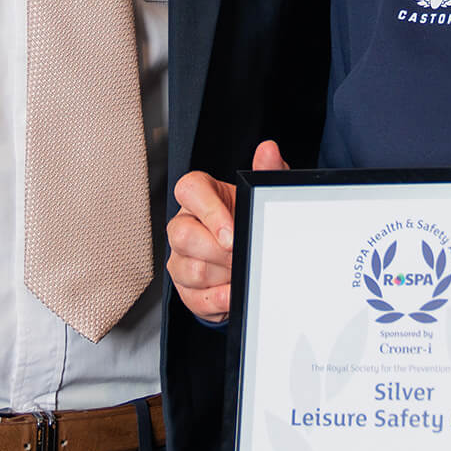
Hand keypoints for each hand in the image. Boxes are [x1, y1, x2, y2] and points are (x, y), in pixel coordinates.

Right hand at [165, 140, 287, 323]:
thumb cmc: (249, 221)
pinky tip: (234, 293)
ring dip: (221, 276)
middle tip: (242, 257)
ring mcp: (181, 258)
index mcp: (200, 197)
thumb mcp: (262, 197)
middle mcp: (185, 225)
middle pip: (181, 235)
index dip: (209, 212)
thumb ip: (267, 173)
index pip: (189, 190)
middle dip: (216, 251)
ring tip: (242, 273)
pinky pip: (193, 297)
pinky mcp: (185, 288)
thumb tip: (269, 150)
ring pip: (188, 268)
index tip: (231, 233)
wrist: (251, 260)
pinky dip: (218, 300)